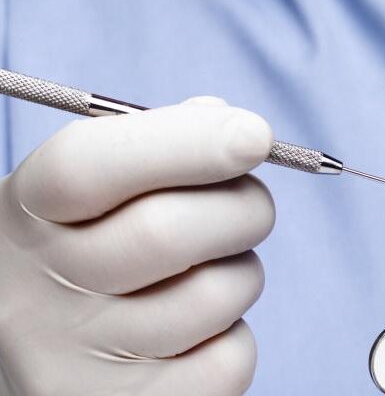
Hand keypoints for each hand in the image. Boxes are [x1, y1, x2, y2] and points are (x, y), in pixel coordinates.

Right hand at [0, 97, 274, 394]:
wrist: (41, 351)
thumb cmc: (86, 256)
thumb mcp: (90, 197)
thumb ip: (154, 150)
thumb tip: (230, 126)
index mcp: (28, 213)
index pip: (89, 166)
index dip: (185, 143)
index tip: (255, 134)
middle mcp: (37, 289)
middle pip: (168, 232)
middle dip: (244, 207)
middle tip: (251, 207)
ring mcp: (76, 359)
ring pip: (216, 296)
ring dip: (242, 274)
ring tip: (210, 275)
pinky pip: (229, 360)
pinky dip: (233, 337)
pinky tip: (197, 334)